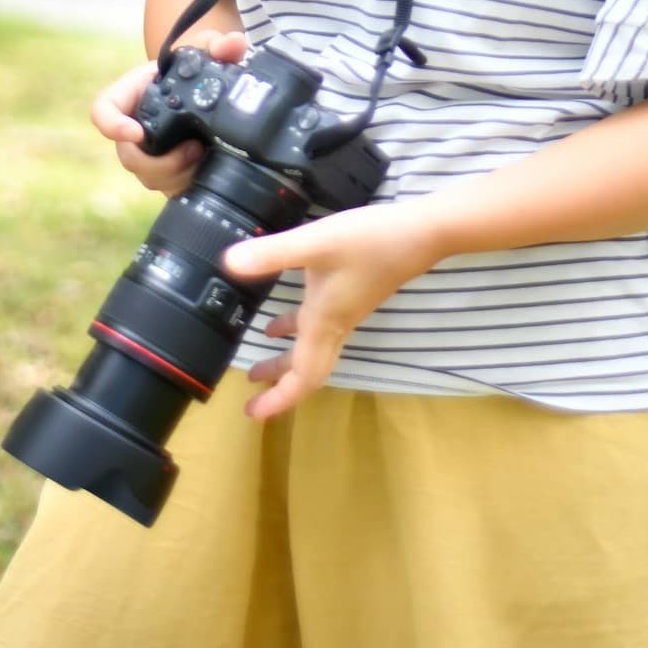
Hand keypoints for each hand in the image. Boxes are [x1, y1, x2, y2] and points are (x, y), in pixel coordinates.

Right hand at [89, 30, 248, 194]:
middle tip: (194, 150)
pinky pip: (168, 188)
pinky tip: (208, 168)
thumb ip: (218, 44)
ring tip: (205, 156)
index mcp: (131, 95)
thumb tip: (235, 43)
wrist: (201, 90)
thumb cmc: (191, 67)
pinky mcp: (167, 173)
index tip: (135, 133)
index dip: (112, 125)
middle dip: (159, 162)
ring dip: (177, 173)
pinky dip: (188, 182)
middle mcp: (133, 128)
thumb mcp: (204, 49)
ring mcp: (148, 154)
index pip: (103, 111)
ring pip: (150, 177)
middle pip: (128, 156)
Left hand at [221, 201, 442, 419]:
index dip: (278, 400)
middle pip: (307, 371)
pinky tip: (283, 316)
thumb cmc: (370, 241)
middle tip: (252, 397)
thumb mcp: (316, 243)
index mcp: (324, 323)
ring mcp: (345, 312)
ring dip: (286, 361)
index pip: (302, 378)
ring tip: (260, 365)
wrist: (420, 234)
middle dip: (279, 387)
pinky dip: (297, 330)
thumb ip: (273, 254)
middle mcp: (335, 325)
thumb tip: (228, 264)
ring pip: (313, 350)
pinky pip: (320, 327)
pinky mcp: (351, 295)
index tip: (253, 414)